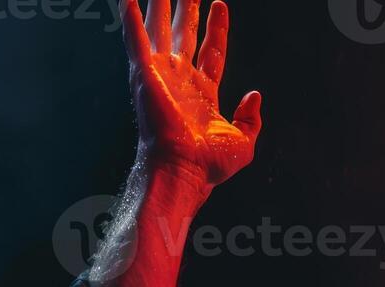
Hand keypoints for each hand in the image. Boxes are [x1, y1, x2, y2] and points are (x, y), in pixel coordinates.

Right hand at [122, 0, 261, 189]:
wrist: (185, 170)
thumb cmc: (210, 165)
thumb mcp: (243, 143)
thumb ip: (250, 119)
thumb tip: (254, 95)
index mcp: (203, 95)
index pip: (211, 52)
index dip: (216, 28)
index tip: (219, 4)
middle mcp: (180, 82)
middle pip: (183, 35)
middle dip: (186, 8)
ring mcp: (161, 77)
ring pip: (159, 30)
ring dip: (158, 5)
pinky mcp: (144, 76)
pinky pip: (135, 40)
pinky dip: (130, 18)